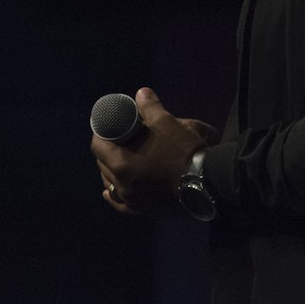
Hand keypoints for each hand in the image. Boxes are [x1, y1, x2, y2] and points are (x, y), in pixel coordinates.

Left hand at [92, 87, 216, 214]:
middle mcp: (122, 186)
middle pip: (103, 165)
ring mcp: (132, 200)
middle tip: (115, 140)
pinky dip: (114, 195)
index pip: (98, 147)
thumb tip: (142, 93)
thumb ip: (150, 107)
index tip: (106, 127)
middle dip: (106, 151)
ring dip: (110, 171)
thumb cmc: (183, 151)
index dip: (100, 134)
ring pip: (110, 184)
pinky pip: (121, 204)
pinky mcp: (143, 210)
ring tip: (117, 161)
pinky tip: (111, 191)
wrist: (205, 181)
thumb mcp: (166, 123)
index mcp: (122, 165)